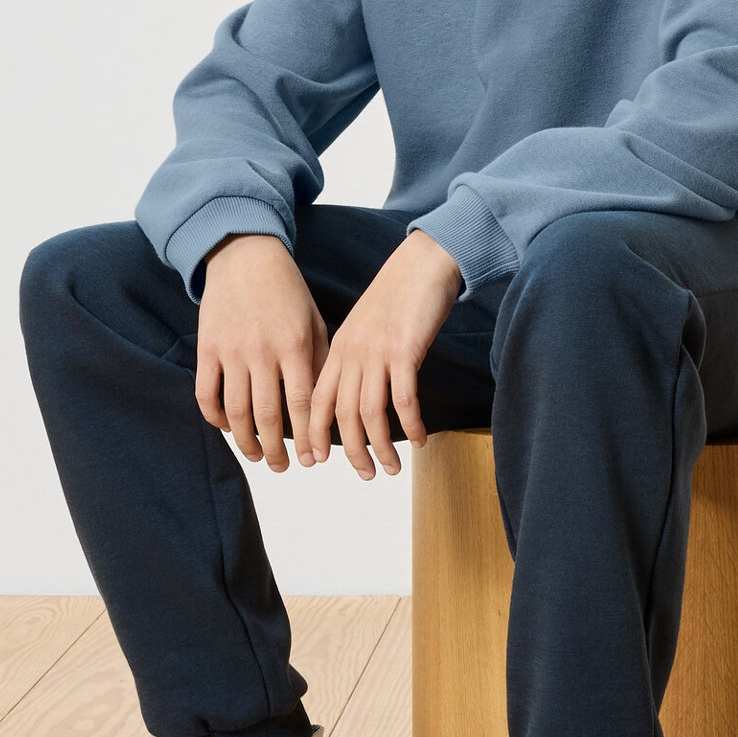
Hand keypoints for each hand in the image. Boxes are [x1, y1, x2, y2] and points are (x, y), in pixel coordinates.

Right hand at [195, 233, 330, 471]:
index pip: (302, 404)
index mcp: (295, 345)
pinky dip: (216, 417)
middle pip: (267, 416)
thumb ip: (318, 362)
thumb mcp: (314, 321)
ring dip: (246, 442)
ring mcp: (231, 350)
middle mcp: (262, 351)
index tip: (312, 459)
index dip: (307, 437)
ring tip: (257, 456)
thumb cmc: (286, 291)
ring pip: (236, 412)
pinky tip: (228, 428)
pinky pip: (206, 393)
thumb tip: (323, 406)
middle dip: (277, 449)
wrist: (244, 255)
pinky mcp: (207, 348)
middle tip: (282, 467)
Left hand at [308, 230, 461, 478]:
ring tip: (392, 468)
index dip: (313, 433)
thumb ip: (357, 356)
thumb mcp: (366, 326)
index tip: (316, 460)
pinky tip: (420, 438)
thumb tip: (356, 392)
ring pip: (370, 413)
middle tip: (366, 475)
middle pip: (342, 415)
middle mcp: (353, 353)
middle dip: (351, 451)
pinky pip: (404, 399)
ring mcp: (377, 352)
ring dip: (381, 447)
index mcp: (339, 348)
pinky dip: (410, 424)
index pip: (316, 400)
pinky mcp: (405, 351)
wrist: (424, 262)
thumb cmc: (399, 295)